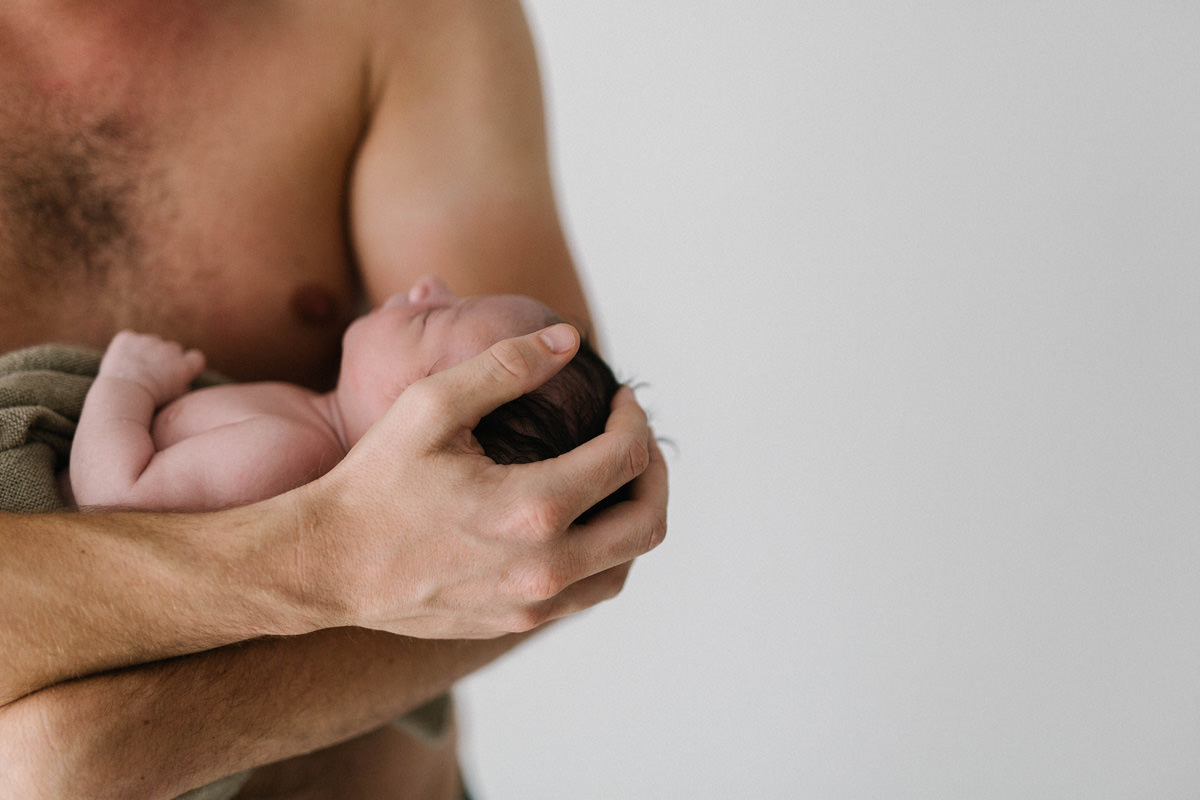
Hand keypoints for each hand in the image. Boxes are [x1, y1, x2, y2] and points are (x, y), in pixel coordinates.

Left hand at [97, 330, 206, 406]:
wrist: (121, 396)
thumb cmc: (148, 405)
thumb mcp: (174, 401)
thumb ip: (183, 388)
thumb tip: (185, 383)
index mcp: (185, 366)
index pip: (196, 358)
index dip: (187, 363)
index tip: (177, 371)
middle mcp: (169, 350)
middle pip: (172, 348)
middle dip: (164, 357)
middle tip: (150, 373)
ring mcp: (148, 341)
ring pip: (150, 342)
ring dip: (145, 351)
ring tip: (132, 369)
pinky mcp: (127, 338)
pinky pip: (127, 339)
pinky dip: (124, 347)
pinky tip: (119, 362)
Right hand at [292, 323, 667, 637]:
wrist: (326, 564)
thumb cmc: (374, 481)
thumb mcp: (432, 405)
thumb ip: (507, 365)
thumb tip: (569, 339)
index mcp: (533, 508)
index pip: (626, 459)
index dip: (634, 421)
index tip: (622, 401)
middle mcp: (545, 567)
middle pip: (647, 520)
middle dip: (652, 469)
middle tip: (633, 437)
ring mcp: (534, 604)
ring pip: (625, 565)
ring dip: (635, 515)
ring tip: (614, 478)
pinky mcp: (517, 623)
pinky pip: (590, 592)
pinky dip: (605, 552)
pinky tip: (580, 519)